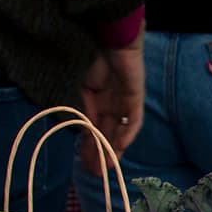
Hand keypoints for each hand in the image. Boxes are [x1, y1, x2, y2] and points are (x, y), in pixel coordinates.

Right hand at [80, 43, 144, 172]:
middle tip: (94, 174)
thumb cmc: (88, 56)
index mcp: (93, 99)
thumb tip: (76, 130)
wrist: (108, 37)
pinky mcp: (135, 97)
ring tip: (107, 168)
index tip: (83, 164)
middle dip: (100, 154)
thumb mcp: (79, 87)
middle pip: (105, 134)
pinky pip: (133, 120)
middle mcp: (109, 104)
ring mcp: (123, 101)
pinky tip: (120, 147)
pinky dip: (127, 133)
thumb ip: (79, 108)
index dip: (88, 147)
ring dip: (114, 150)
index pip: (91, 129)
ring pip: (119, 131)